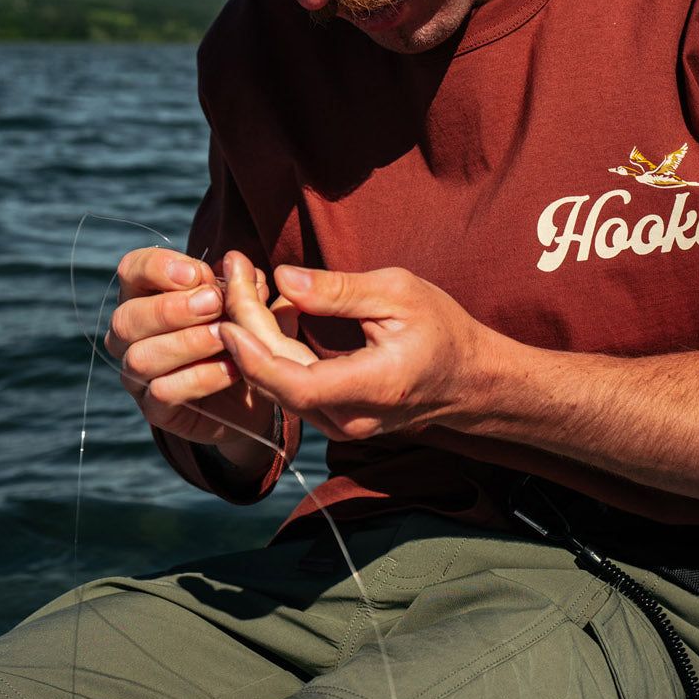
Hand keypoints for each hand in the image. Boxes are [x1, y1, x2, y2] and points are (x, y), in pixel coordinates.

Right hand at [104, 247, 299, 456]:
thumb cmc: (244, 334)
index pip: (131, 270)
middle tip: (214, 303)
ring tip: (225, 336)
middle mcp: (131, 335)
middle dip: (171, 309)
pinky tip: (232, 368)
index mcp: (145, 295)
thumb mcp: (251, 304)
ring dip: (186, 343)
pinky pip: (163, 391)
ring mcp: (137, 374)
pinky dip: (200, 377)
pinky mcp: (154, 408)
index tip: (198, 273)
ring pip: (140, 356)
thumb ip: (244, 285)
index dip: (158, 268)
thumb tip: (239, 264)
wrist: (258, 389)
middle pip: (126, 317)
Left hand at [218, 264, 487, 441]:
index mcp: (374, 386)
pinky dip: (270, 350)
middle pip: (278, 380)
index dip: (254, 356)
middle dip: (246, 326)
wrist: (470, 379)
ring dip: (253, 337)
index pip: (297, 385)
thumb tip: (285, 280)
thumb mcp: (400, 294)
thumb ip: (340, 291)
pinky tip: (264, 311)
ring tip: (242, 284)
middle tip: (233, 272)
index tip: (228, 317)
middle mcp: (351, 418)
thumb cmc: (443, 330)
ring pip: (277, 385)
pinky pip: (289, 387)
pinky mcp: (333, 419)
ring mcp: (340, 426)